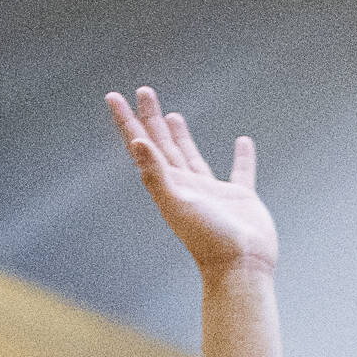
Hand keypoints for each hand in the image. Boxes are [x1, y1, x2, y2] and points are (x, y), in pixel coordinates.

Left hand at [107, 88, 276, 274]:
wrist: (241, 265)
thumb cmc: (208, 238)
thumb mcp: (177, 202)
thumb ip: (156, 173)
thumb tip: (137, 142)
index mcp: (167, 185)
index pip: (141, 146)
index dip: (127, 121)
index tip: (114, 96)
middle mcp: (185, 186)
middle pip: (163, 145)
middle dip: (151, 118)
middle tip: (144, 90)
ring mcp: (211, 192)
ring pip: (191, 156)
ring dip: (181, 136)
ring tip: (173, 115)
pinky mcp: (239, 197)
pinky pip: (240, 171)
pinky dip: (242, 157)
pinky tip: (242, 142)